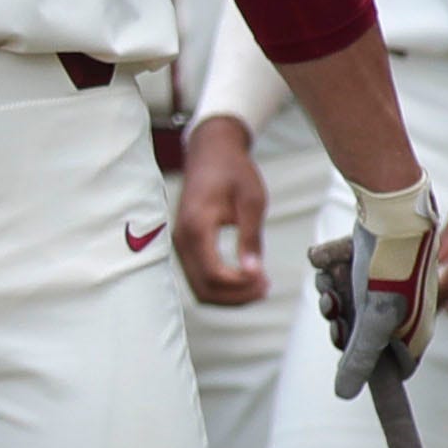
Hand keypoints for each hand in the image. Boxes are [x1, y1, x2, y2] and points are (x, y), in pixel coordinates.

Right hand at [173, 116, 271, 304]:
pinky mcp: (185, 243)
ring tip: (259, 283)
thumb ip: (251, 238)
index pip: (214, 273)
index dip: (242, 285)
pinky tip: (244, 276)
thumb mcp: (251, 201)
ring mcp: (180, 242)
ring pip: (200, 287)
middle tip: (266, 285)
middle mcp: (182, 238)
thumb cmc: (233, 171)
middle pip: (205, 288)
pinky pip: (199, 276)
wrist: (210, 151)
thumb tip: (254, 273)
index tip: (267, 278)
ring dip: (230, 295)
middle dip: (238, 296)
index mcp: (197, 225)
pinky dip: (221, 285)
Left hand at [315, 175, 438, 396]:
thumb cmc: (390, 267)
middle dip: (340, 317)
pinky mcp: (369, 259)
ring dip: (332, 291)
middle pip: (360, 330)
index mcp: (414, 329)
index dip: (361, 356)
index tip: (344, 338)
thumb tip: (344, 394)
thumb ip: (360, 356)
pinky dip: (330, 265)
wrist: (393, 207)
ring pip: (347, 300)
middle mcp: (402, 308)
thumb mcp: (374, 317)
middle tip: (333, 303)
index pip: (387, 362)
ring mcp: (385, 282)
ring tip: (330, 280)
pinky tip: (326, 258)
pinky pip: (341, 271)